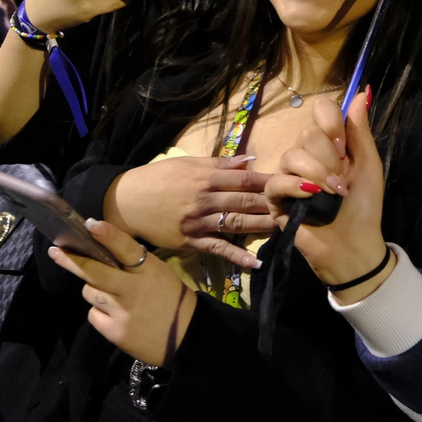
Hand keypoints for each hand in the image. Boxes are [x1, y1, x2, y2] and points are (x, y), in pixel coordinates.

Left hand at [47, 218, 195, 366]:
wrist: (188, 338)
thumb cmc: (171, 300)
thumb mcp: (159, 274)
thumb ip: (134, 263)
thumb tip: (102, 248)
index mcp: (148, 271)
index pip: (126, 249)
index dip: (108, 235)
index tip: (90, 224)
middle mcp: (133, 289)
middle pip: (94, 272)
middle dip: (72, 260)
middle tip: (56, 251)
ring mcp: (122, 312)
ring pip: (90, 293)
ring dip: (94, 291)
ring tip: (110, 297)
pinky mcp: (115, 332)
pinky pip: (93, 315)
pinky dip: (99, 314)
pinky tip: (115, 316)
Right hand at [105, 156, 272, 268]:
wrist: (126, 202)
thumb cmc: (157, 179)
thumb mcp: (187, 163)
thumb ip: (219, 163)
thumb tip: (250, 160)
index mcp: (204, 176)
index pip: (244, 179)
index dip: (268, 181)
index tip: (288, 182)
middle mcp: (203, 199)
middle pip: (244, 201)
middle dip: (272, 203)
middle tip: (296, 205)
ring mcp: (197, 222)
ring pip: (236, 223)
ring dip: (262, 226)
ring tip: (286, 228)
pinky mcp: (190, 241)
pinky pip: (218, 249)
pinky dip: (237, 256)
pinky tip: (256, 262)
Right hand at [265, 90, 391, 301]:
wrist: (354, 246)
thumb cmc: (365, 208)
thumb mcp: (369, 166)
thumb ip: (361, 130)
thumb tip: (364, 90)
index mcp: (330, 145)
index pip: (320, 111)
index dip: (331, 125)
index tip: (344, 147)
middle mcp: (307, 156)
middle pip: (307, 134)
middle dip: (329, 159)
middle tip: (342, 183)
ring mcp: (289, 176)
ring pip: (293, 155)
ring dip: (318, 175)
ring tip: (332, 195)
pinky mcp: (275, 198)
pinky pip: (278, 179)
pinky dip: (297, 186)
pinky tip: (312, 198)